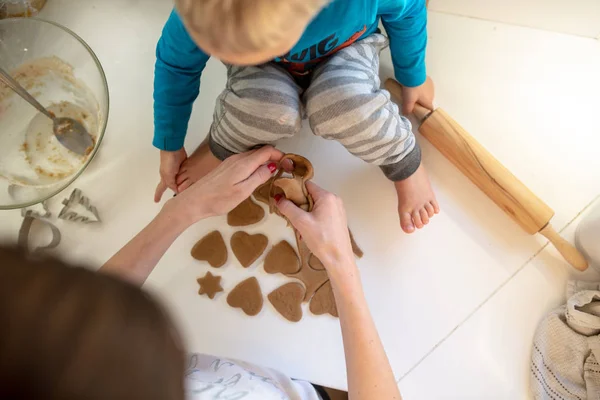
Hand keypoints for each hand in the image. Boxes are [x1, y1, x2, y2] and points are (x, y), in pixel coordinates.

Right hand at [155, 148, 187, 201]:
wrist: (173, 148)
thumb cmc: (168, 161)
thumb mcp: (168, 175)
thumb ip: (172, 184)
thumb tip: (176, 191)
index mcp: (164, 178)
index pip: (160, 189)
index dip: (158, 195)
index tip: (156, 201)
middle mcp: (170, 175)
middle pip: (172, 185)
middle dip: (174, 190)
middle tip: (177, 197)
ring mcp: (176, 170)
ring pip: (179, 180)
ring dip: (181, 184)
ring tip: (185, 191)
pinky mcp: (183, 165)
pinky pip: (185, 174)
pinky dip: (187, 178)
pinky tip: (190, 181)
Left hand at [166, 146, 282, 222]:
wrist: (194, 201)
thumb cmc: (218, 199)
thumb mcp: (243, 191)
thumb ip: (259, 177)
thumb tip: (273, 165)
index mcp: (244, 163)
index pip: (268, 151)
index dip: (281, 155)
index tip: (289, 166)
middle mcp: (238, 158)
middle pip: (261, 151)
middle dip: (275, 158)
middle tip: (285, 170)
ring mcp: (231, 161)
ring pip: (253, 156)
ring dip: (265, 161)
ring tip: (274, 173)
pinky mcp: (226, 167)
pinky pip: (246, 161)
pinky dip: (255, 164)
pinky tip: (257, 175)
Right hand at [276, 182, 353, 268]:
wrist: (339, 259)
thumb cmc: (322, 239)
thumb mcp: (301, 222)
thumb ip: (288, 208)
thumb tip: (278, 198)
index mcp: (327, 196)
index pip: (306, 185)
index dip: (293, 191)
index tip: (283, 200)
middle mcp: (334, 200)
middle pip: (310, 196)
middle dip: (298, 207)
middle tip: (292, 219)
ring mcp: (337, 210)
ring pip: (314, 207)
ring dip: (304, 216)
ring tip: (300, 230)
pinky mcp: (337, 220)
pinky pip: (320, 214)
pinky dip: (311, 221)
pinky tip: (308, 233)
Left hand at [401, 76, 434, 114]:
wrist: (413, 74)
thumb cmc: (411, 90)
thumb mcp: (408, 101)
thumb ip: (407, 109)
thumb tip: (406, 114)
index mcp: (428, 101)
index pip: (429, 109)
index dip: (424, 111)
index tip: (418, 110)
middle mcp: (432, 95)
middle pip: (427, 101)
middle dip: (421, 102)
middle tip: (412, 100)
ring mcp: (431, 87)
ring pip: (427, 94)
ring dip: (422, 94)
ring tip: (413, 92)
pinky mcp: (429, 80)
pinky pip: (426, 86)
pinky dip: (422, 87)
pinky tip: (416, 85)